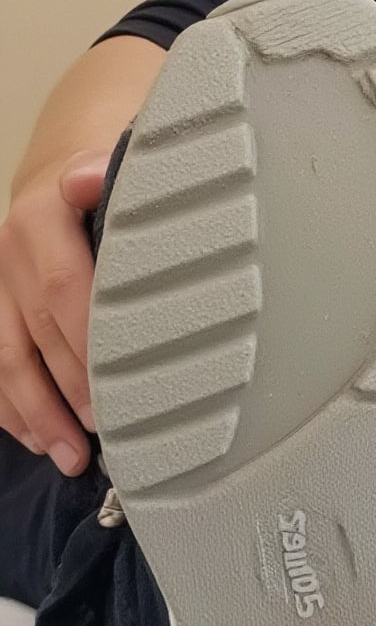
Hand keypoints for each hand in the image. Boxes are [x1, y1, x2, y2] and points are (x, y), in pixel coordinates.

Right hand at [0, 150, 110, 472]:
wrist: (58, 179)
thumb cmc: (104, 186)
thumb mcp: (116, 168)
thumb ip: (105, 177)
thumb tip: (89, 179)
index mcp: (41, 218)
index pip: (64, 287)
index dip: (87, 339)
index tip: (116, 382)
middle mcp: (11, 255)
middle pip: (37, 333)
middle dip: (70, 388)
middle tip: (104, 432)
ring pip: (8, 359)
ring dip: (37, 414)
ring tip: (69, 457)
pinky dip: (11, 409)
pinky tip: (34, 441)